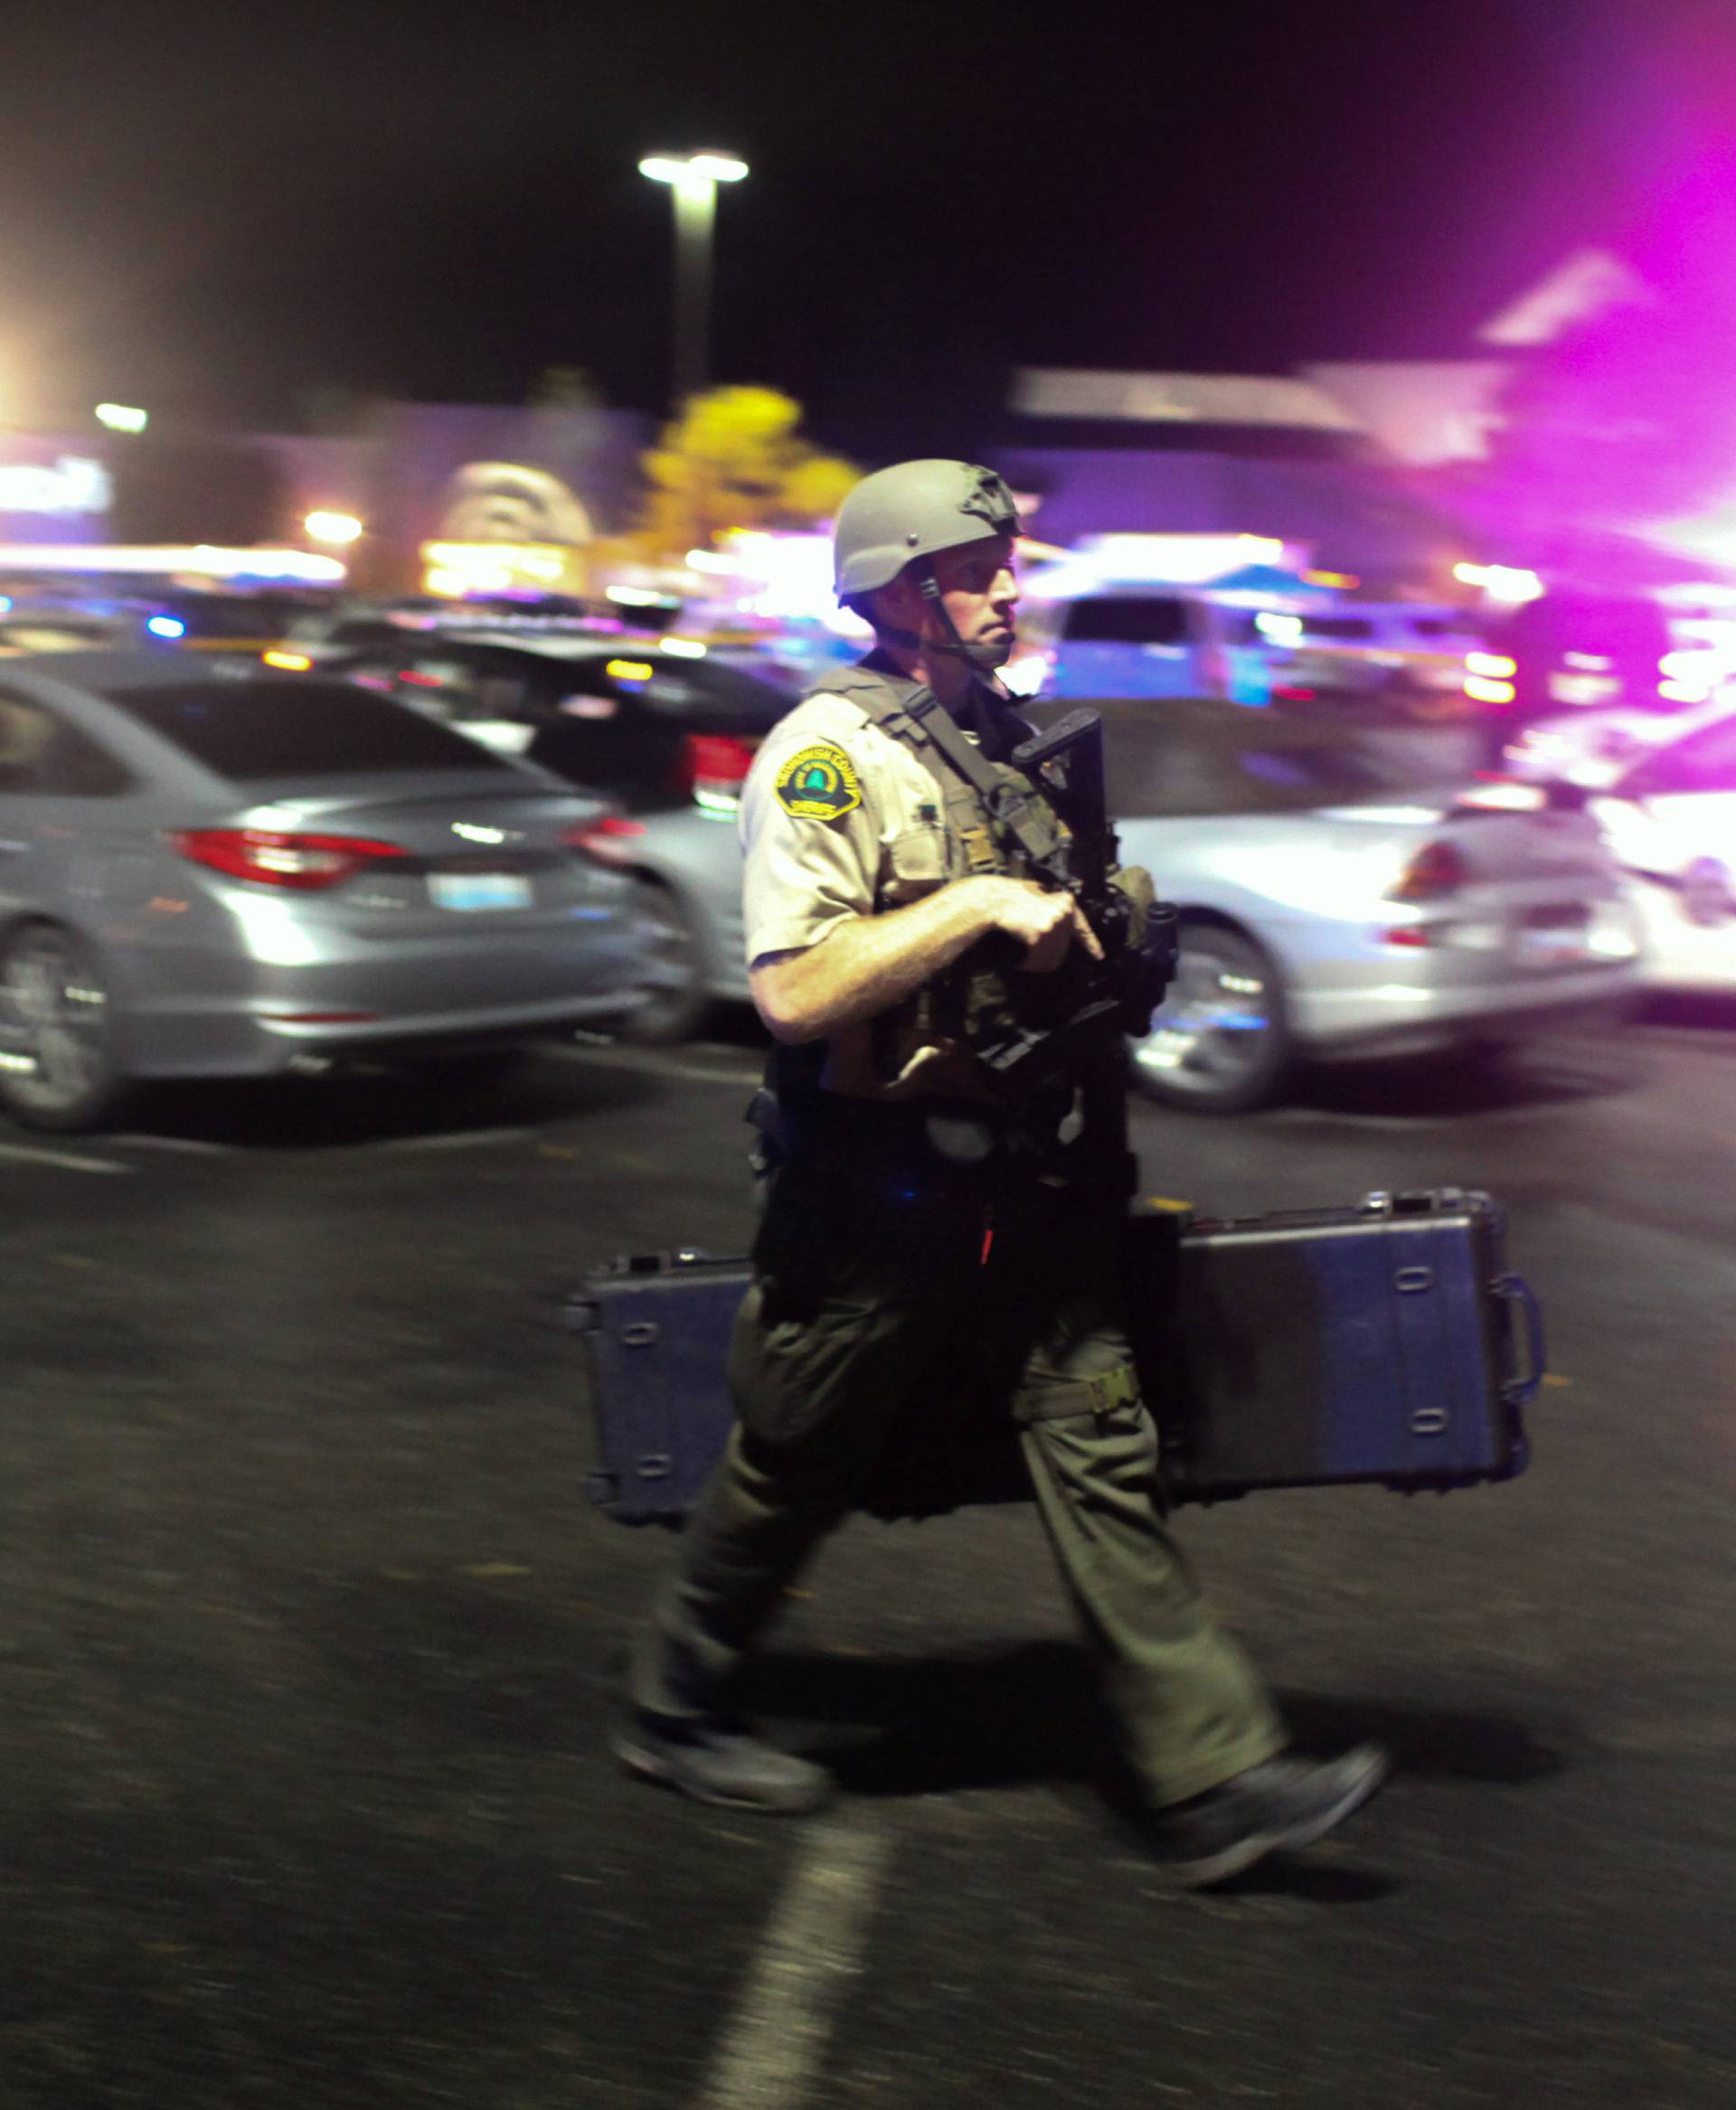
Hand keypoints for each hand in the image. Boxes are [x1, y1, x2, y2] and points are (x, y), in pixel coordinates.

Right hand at [977, 878, 1102, 973]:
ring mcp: (1052, 926)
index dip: (1091, 944)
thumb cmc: (1014, 895)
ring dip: (1036, 964)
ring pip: (1050, 958)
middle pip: (1063, 949)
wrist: (996, 898)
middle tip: (1033, 959)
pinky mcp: (1039, 937)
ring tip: (1025, 963)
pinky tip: (1018, 963)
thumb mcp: (1042, 895)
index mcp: (1067, 903)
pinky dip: (1026, 965)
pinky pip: (1035, 960)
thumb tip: (1061, 927)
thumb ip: (1054, 907)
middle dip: (1048, 957)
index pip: (1082, 929)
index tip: (1099, 957)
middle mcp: (1063, 915)